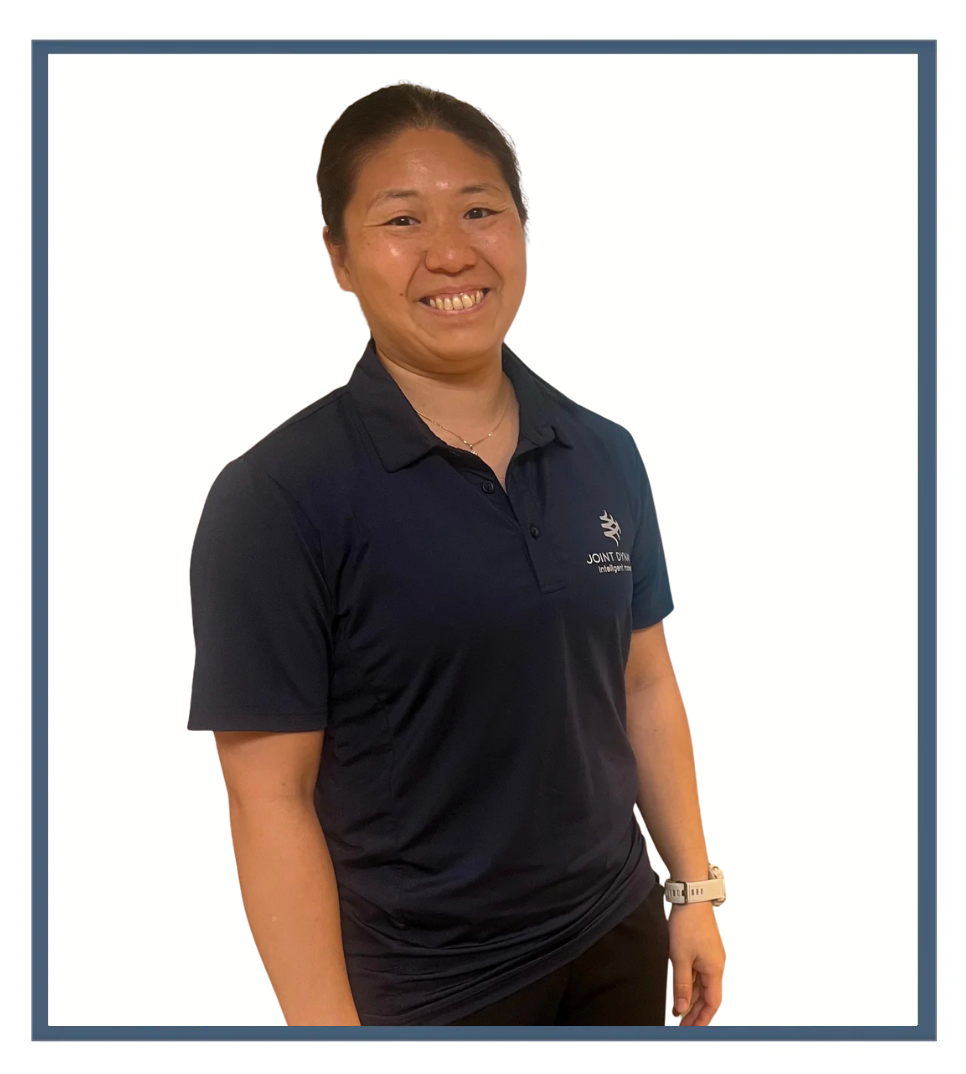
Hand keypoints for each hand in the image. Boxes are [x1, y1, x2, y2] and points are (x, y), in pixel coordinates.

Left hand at [668, 902, 724, 1025]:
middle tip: (681, 1026)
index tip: (691, 1031)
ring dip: (690, 999)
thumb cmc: (688, 924)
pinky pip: (697, 973)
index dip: (702, 1019)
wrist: (691, 896)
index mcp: (715, 970)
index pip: (712, 1003)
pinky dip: (689, 984)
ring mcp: (710, 957)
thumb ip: (681, 985)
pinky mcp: (703, 949)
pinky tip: (679, 990)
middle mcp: (715, 965)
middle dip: (695, 1013)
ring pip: (701, 985)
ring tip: (677, 1012)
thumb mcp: (680, 957)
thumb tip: (681, 1008)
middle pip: (707, 996)